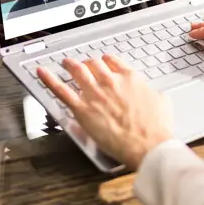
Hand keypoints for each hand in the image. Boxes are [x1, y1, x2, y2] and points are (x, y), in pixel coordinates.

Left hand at [37, 55, 172, 169]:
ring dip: (70, 65)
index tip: (103, 62)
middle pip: (93, 65)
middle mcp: (111, 81)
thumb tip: (154, 93)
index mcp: (130, 77)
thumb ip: (153, 92)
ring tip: (65, 63)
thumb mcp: (162, 101)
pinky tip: (41, 73)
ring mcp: (95, 94)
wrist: (147, 143)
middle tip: (83, 65)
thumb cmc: (155, 126)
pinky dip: (49, 80)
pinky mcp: (82, 109)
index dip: (105, 61)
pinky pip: (61, 90)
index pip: (113, 61)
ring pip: (77, 72)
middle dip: (87, 63)